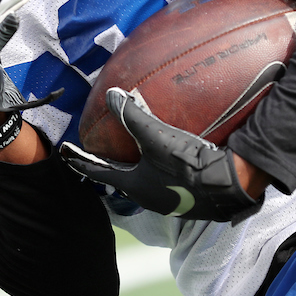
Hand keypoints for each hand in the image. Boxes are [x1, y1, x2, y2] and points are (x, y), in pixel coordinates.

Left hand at [60, 87, 264, 223]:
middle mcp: (147, 198)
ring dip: (134, 170)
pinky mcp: (187, 199)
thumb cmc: (187, 163)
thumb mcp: (156, 137)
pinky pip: (163, 183)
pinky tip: (165, 161)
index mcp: (134, 185)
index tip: (66, 155)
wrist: (229, 184)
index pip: (99, 172)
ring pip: (143, 183)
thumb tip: (110, 94)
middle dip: (109, 168)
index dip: (82, 161)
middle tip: (99, 155)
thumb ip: (132, 116)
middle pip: (120, 181)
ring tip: (130, 157)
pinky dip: (156, 171)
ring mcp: (168, 202)